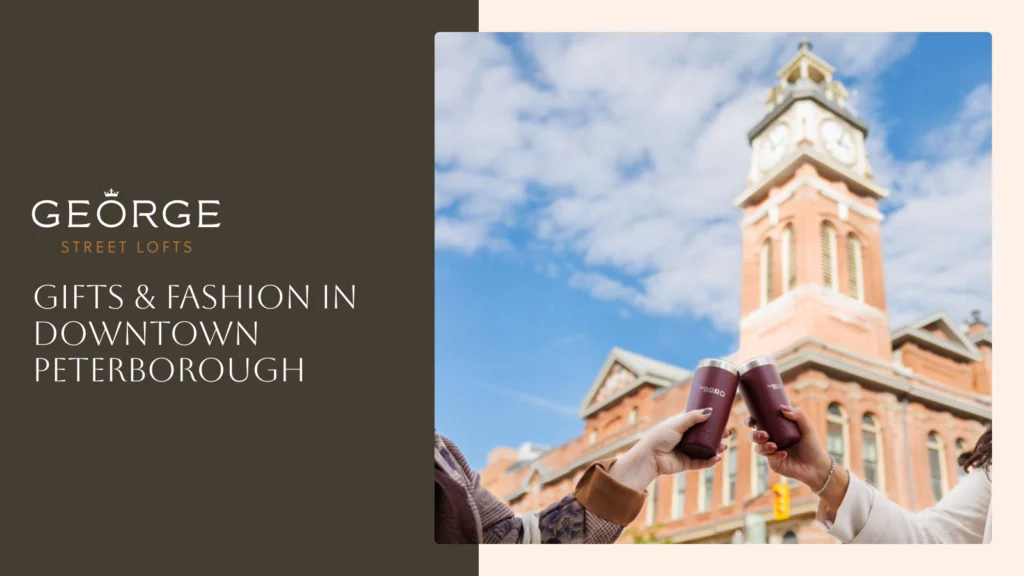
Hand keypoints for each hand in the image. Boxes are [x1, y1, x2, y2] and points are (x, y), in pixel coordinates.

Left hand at [609, 408, 728, 491]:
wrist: (650, 457)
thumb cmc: (660, 437)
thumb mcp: (677, 424)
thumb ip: (693, 417)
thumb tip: (710, 411)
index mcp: (681, 427)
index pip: (699, 423)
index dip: (711, 422)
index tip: (722, 419)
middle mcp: (685, 439)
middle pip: (705, 437)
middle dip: (717, 436)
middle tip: (727, 433)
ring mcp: (686, 451)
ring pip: (705, 450)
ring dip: (716, 448)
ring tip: (723, 446)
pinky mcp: (686, 464)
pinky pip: (701, 463)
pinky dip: (710, 461)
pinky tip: (716, 458)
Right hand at [744, 405, 831, 488]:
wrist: (817, 466)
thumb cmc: (812, 446)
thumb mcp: (807, 427)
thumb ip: (798, 415)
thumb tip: (782, 408)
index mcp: (775, 431)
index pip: (758, 424)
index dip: (751, 422)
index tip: (752, 420)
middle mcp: (771, 441)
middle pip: (754, 436)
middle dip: (755, 435)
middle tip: (764, 434)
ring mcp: (771, 453)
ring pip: (758, 448)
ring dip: (762, 446)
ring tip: (774, 446)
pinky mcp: (774, 464)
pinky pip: (769, 458)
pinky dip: (775, 455)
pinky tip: (784, 454)